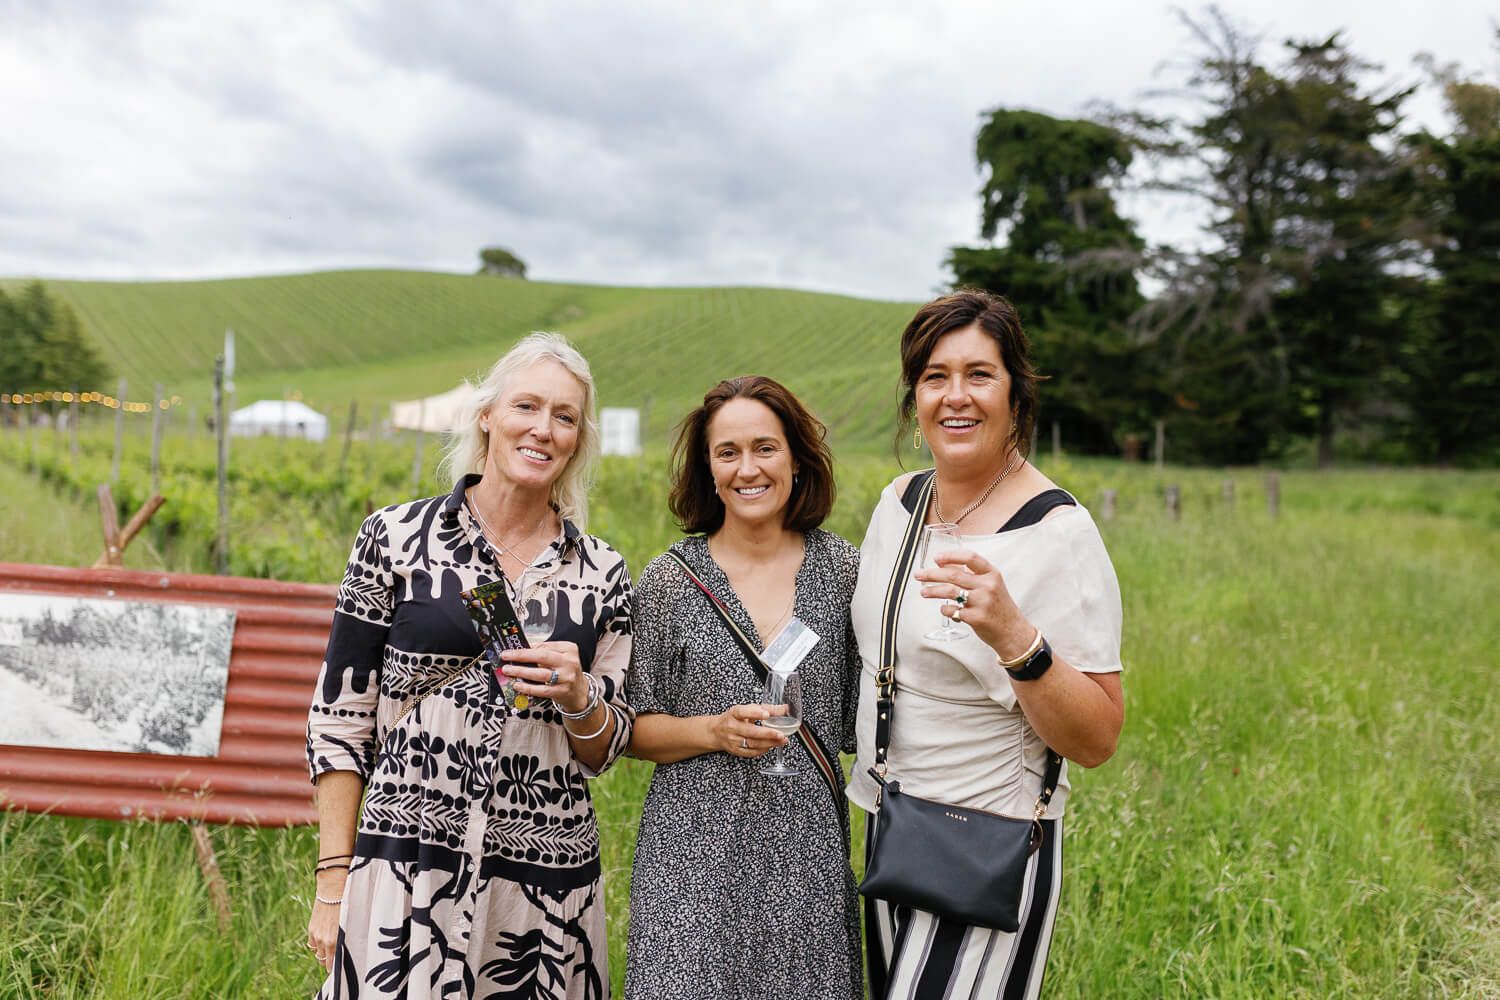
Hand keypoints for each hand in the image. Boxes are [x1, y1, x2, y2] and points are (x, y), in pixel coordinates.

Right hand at [306, 869, 344, 970]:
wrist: (333, 890)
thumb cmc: (348, 905)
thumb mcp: (351, 924)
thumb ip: (349, 939)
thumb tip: (352, 949)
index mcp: (335, 941)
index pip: (333, 964)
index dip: (337, 969)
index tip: (342, 971)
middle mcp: (324, 940)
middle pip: (324, 961)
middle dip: (330, 964)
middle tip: (337, 963)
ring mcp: (316, 935)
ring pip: (318, 954)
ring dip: (323, 955)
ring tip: (330, 954)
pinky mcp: (311, 929)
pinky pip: (312, 945)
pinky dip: (317, 946)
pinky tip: (323, 944)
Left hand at [499, 641, 588, 712]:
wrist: (579, 691)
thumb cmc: (566, 671)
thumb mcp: (560, 657)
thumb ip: (544, 652)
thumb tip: (520, 650)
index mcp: (569, 649)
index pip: (545, 645)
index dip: (526, 647)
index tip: (512, 648)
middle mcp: (569, 662)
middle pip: (542, 656)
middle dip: (521, 656)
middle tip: (506, 656)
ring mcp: (566, 677)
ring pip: (540, 673)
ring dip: (521, 671)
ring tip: (508, 670)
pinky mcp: (562, 691)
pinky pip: (542, 689)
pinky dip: (528, 687)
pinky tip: (518, 685)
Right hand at [709, 703, 788, 757]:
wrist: (717, 732)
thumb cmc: (735, 718)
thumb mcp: (747, 709)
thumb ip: (767, 708)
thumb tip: (784, 708)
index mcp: (734, 714)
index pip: (743, 712)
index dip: (755, 713)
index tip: (766, 714)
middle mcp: (732, 727)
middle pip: (750, 731)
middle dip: (767, 733)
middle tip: (781, 734)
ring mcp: (733, 740)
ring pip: (752, 743)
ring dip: (769, 743)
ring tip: (782, 740)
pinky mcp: (736, 750)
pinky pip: (751, 752)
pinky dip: (763, 750)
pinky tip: (771, 746)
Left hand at [914, 548, 1035, 659]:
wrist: (1013, 631)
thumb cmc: (999, 607)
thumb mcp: (991, 585)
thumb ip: (971, 574)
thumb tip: (944, 563)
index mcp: (992, 574)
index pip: (970, 558)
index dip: (951, 556)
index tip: (936, 558)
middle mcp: (988, 586)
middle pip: (954, 574)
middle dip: (932, 574)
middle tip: (919, 575)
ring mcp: (982, 602)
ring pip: (950, 591)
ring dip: (933, 590)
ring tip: (923, 592)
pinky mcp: (976, 618)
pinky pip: (952, 610)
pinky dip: (944, 609)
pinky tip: (944, 609)